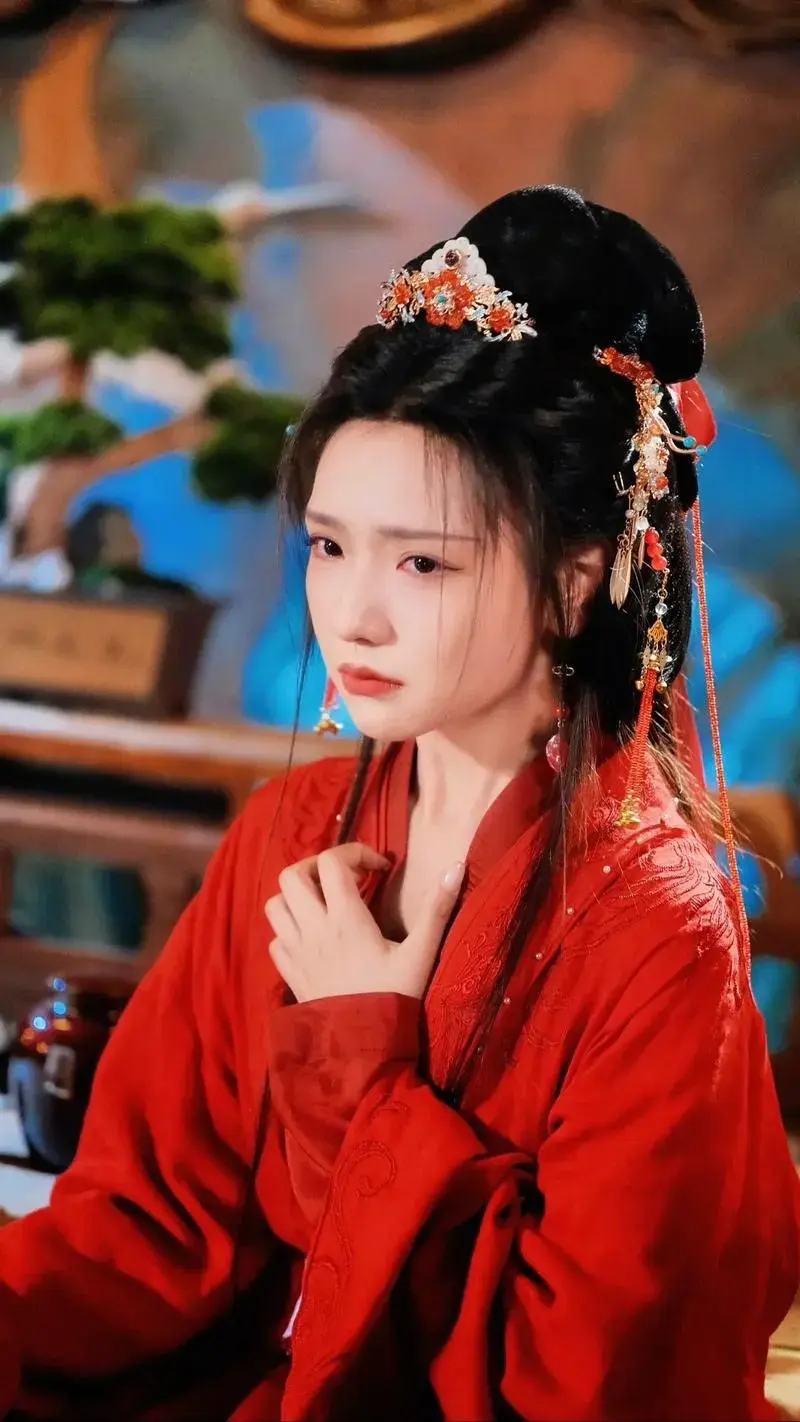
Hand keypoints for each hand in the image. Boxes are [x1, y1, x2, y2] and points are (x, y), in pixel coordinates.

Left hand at [265, 842, 464, 1003]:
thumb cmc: (396, 998)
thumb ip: (437, 908)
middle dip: (316, 867)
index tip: (379, 868)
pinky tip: (313, 937)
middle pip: (291, 875)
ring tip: (325, 903)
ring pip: (275, 904)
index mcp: (345, 919)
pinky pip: (275, 938)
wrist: (366, 1050)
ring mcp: (296, 952)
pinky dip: (289, 929)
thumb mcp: (421, 954)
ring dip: (297, 896)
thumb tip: (455, 866)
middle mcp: (313, 930)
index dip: (354, 853)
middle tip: (344, 878)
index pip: (331, 863)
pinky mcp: (289, 973)